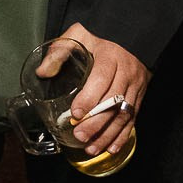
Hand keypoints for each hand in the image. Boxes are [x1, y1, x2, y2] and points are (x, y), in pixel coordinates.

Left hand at [53, 22, 148, 155]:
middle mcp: (127, 71)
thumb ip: (60, 51)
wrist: (131, 33)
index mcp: (110, 56)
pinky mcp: (140, 95)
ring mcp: (136, 84)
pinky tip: (111, 148)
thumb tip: (42, 72)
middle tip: (79, 136)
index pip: (102, 78)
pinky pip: (133, 118)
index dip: (90, 97)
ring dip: (108, 134)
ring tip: (91, 148)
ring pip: (124, 114)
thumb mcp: (78, 34)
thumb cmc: (99, 36)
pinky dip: (122, 136)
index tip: (75, 112)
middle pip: (114, 101)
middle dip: (96, 122)